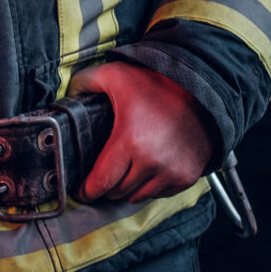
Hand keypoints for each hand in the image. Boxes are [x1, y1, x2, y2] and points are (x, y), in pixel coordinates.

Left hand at [67, 61, 215, 201]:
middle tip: (100, 177)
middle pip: (117, 191)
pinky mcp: (186, 177)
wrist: (202, 92)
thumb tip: (67, 95)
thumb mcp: (117, 75)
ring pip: (137, 196)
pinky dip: (149, 187)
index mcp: (130, 141)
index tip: (80, 191)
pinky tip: (144, 170)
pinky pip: (159, 194)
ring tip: (122, 173)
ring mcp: (171, 173)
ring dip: (127, 188)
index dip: (87, 190)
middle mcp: (152, 162)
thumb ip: (86, 82)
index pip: (101, 181)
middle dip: (105, 186)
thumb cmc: (158, 85)